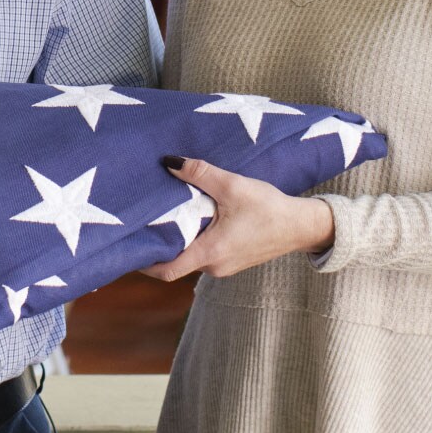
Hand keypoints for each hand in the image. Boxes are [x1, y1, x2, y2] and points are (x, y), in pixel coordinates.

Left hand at [141, 156, 334, 281]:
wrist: (302, 225)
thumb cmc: (270, 209)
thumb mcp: (233, 186)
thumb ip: (199, 173)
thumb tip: (169, 162)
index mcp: (211, 253)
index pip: (166, 270)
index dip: (143, 263)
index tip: (128, 247)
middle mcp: (214, 266)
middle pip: (175, 262)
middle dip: (159, 244)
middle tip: (141, 224)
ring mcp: (224, 266)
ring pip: (190, 257)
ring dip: (178, 240)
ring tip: (163, 217)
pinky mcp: (232, 260)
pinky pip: (205, 253)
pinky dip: (194, 240)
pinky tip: (191, 219)